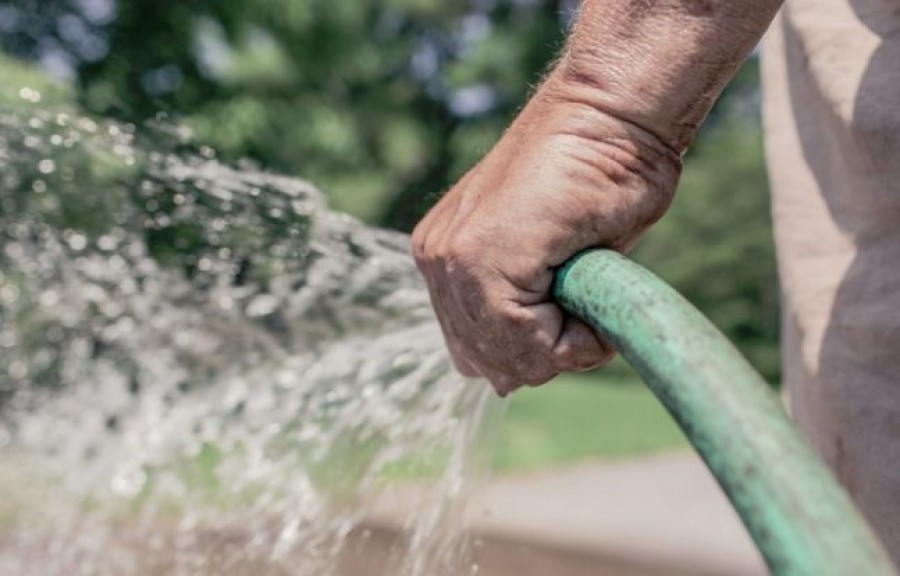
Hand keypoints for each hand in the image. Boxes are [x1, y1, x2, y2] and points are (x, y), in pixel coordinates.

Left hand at [412, 77, 681, 395]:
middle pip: (488, 364)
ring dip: (564, 346)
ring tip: (590, 290)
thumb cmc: (598, 178)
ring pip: (508, 359)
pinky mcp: (479, 258)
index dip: (537, 351)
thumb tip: (502, 383)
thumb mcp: (553, 262)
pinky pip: (527, 342)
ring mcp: (451, 259)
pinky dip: (575, 338)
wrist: (612, 116)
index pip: (477, 352)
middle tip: (586, 301)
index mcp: (446, 259)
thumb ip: (521, 311)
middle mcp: (437, 261)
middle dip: (546, 353)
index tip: (577, 306)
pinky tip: (592, 290)